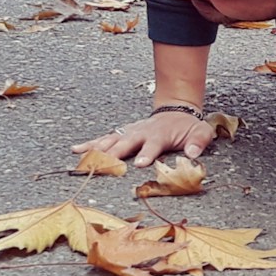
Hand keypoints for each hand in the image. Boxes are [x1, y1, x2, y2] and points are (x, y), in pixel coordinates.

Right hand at [72, 111, 218, 168]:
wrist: (176, 110)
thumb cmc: (188, 126)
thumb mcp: (200, 132)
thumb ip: (197, 142)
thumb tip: (192, 153)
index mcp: (160, 134)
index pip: (153, 144)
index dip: (147, 153)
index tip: (140, 163)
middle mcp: (141, 132)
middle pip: (126, 143)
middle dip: (114, 154)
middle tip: (102, 164)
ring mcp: (129, 132)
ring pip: (111, 140)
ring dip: (97, 150)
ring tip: (82, 158)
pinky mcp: (122, 133)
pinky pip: (104, 139)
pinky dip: (90, 144)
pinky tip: (76, 149)